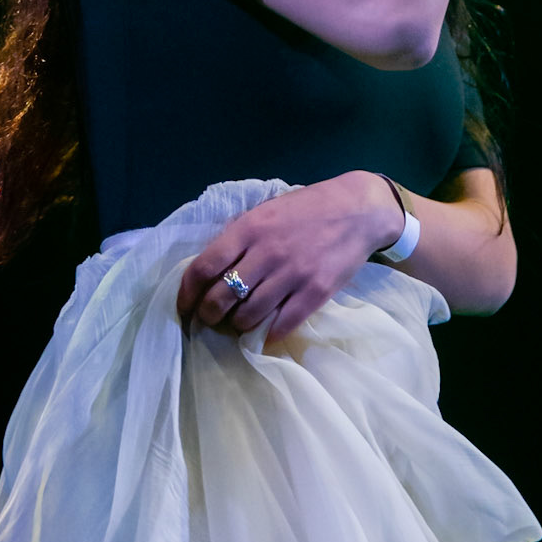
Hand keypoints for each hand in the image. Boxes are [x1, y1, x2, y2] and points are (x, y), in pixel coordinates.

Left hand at [176, 172, 398, 344]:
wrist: (357, 210)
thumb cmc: (307, 208)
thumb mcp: (266, 210)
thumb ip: (239, 234)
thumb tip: (211, 265)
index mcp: (250, 228)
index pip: (204, 266)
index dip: (187, 292)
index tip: (184, 305)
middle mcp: (267, 253)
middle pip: (222, 297)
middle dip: (208, 315)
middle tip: (208, 320)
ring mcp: (292, 275)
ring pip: (249, 316)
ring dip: (237, 325)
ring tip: (237, 323)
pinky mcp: (315, 292)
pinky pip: (282, 325)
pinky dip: (268, 333)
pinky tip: (266, 330)